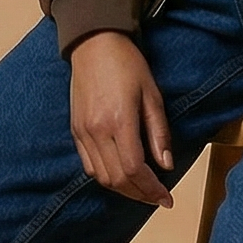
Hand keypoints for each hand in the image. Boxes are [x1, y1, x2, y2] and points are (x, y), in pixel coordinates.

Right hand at [68, 31, 174, 206]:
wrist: (94, 44)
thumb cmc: (127, 64)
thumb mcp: (152, 95)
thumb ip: (159, 133)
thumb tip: (166, 165)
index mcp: (119, 121)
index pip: (135, 169)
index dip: (151, 189)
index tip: (166, 198)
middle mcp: (97, 130)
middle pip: (117, 179)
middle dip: (140, 194)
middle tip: (158, 198)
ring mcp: (83, 132)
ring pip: (101, 177)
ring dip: (123, 190)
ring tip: (142, 191)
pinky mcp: (75, 130)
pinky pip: (89, 165)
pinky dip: (106, 177)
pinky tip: (122, 176)